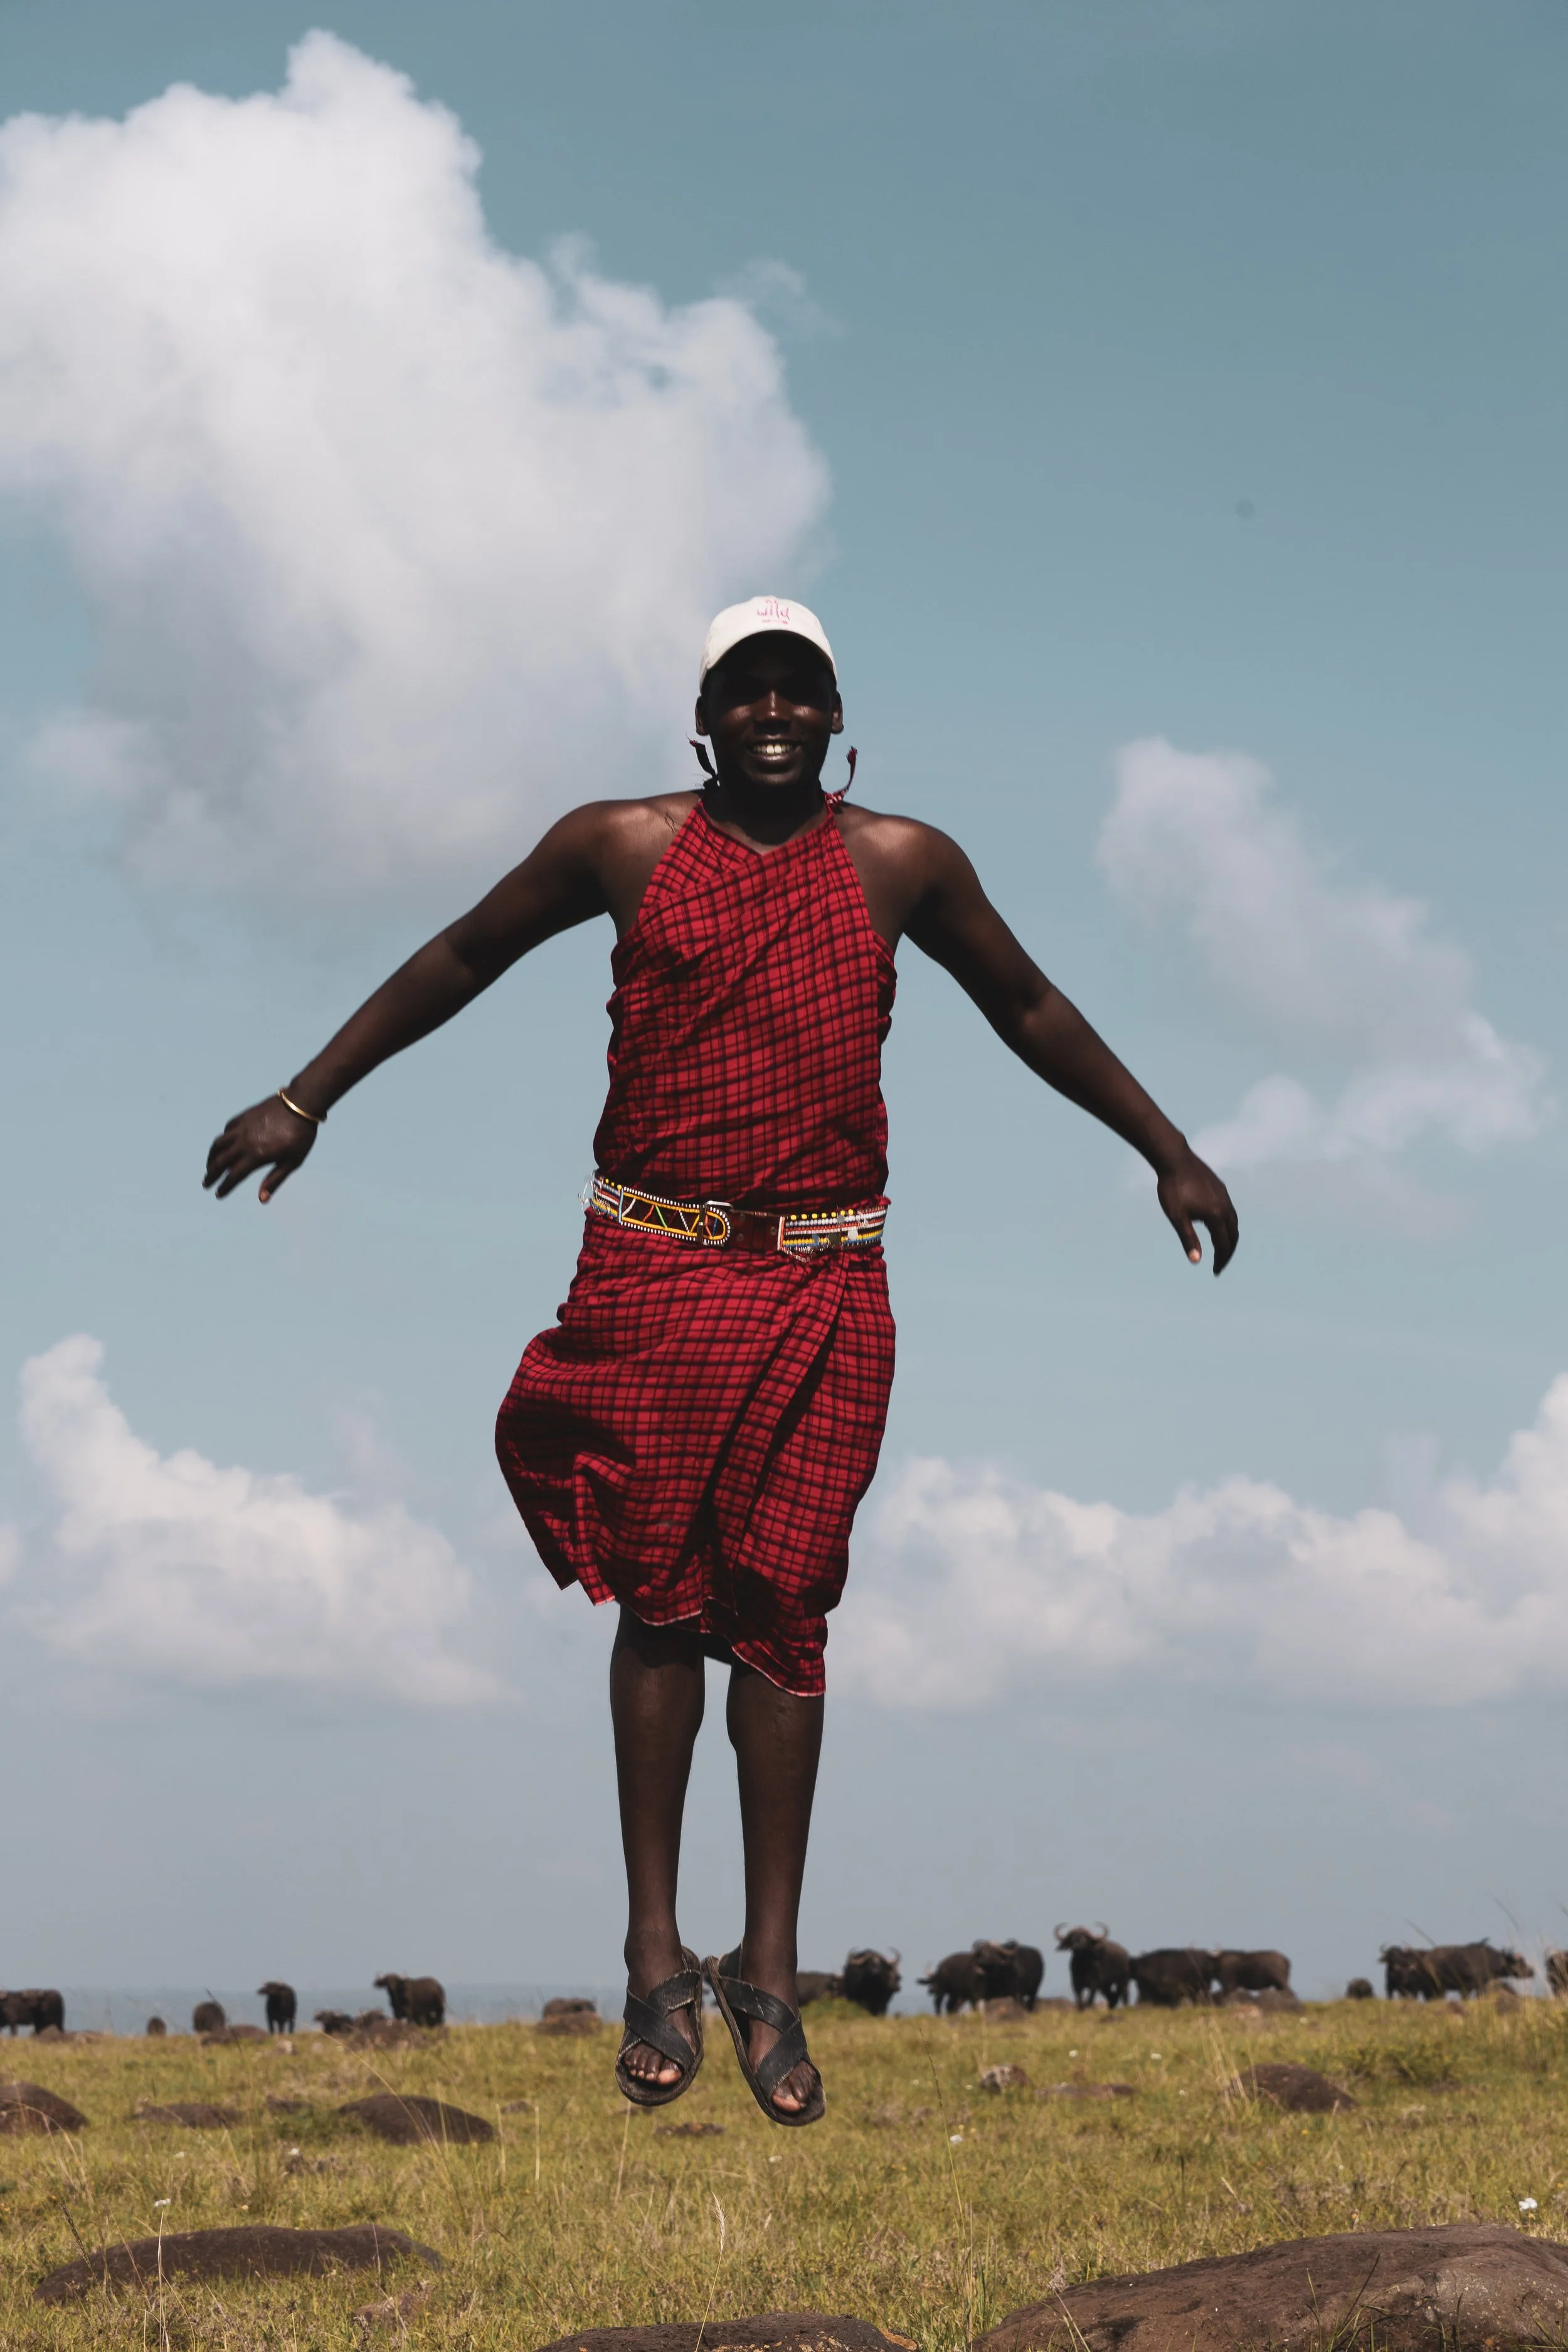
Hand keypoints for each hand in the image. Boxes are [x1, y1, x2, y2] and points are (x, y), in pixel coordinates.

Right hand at [203, 1094, 319, 1202]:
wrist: (301, 1104)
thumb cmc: (301, 1136)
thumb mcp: (292, 1162)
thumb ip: (275, 1180)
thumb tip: (262, 1200)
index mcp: (256, 1156)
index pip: (234, 1176)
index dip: (225, 1187)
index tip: (217, 1194)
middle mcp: (244, 1142)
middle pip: (221, 1161)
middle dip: (212, 1174)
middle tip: (206, 1183)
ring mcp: (242, 1128)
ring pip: (219, 1144)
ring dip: (212, 1156)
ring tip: (210, 1165)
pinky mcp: (244, 1116)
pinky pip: (227, 1129)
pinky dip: (222, 1139)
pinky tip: (223, 1144)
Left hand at [1156, 1148, 1237, 1274]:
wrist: (1174, 1158)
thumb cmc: (1172, 1189)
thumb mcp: (1177, 1217)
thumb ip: (1188, 1239)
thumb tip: (1196, 1260)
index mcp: (1216, 1216)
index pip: (1223, 1245)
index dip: (1220, 1260)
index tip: (1215, 1272)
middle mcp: (1225, 1206)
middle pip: (1233, 1235)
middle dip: (1228, 1252)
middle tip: (1220, 1264)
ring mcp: (1224, 1195)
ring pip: (1233, 1221)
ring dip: (1229, 1237)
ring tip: (1221, 1247)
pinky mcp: (1220, 1187)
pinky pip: (1229, 1209)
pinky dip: (1226, 1223)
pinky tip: (1215, 1223)